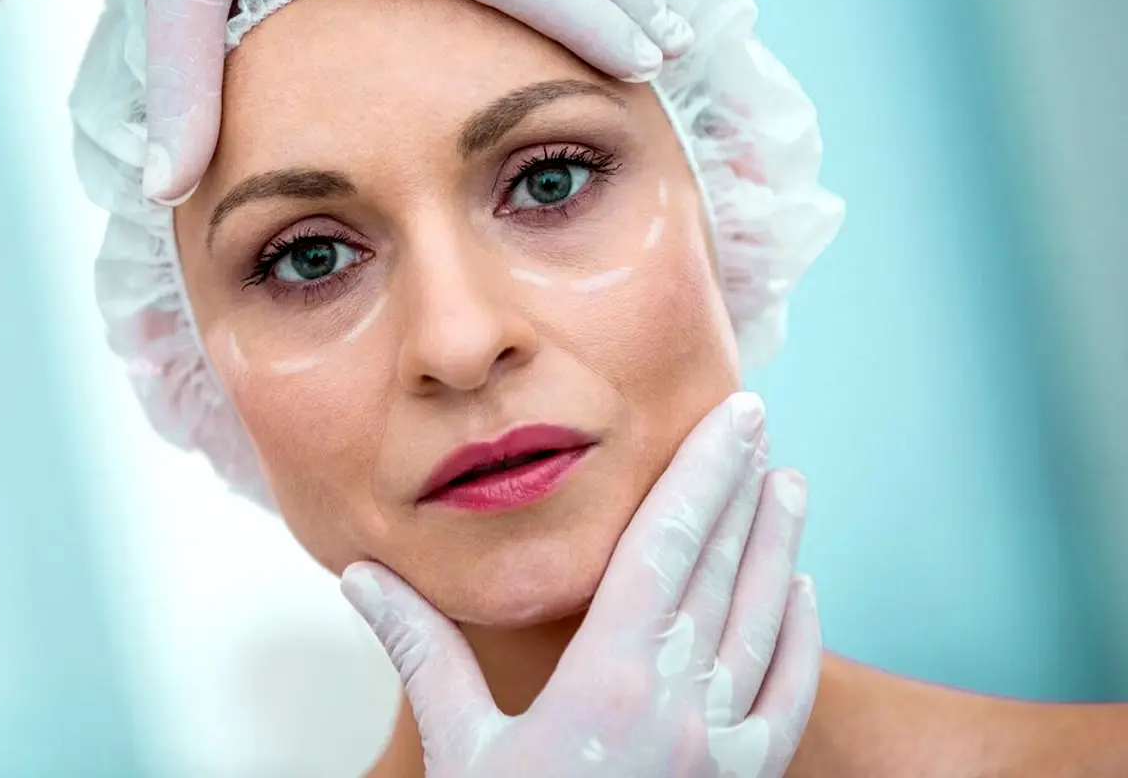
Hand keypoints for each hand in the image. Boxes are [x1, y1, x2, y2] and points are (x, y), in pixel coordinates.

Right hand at [341, 393, 820, 777]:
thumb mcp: (457, 746)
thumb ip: (418, 650)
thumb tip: (359, 574)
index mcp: (608, 678)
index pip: (667, 545)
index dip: (702, 472)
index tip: (731, 418)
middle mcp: (679, 702)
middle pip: (723, 568)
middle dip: (743, 488)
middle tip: (759, 423)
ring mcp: (723, 746)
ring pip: (764, 620)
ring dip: (778, 546)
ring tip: (790, 485)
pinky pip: (787, 695)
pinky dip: (801, 637)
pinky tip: (803, 594)